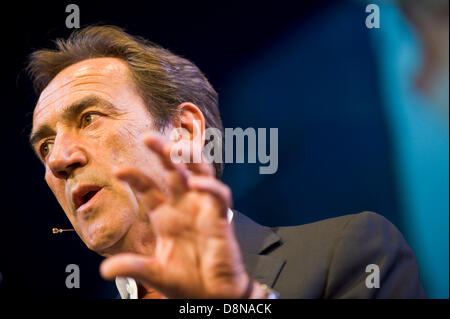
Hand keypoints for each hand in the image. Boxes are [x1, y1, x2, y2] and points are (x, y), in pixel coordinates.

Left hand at [100, 132, 249, 297]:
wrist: (212, 296)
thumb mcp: (155, 273)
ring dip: (190, 158)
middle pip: (174, 171)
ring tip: (178, 145)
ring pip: (199, 173)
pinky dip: (209, 187)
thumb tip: (105, 270)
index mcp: (166, 216)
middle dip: (163, 153)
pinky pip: (217, 195)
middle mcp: (183, 207)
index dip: (135, 177)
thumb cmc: (188, 281)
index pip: (149, 188)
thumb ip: (133, 266)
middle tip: (149, 137)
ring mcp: (202, 209)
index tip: (118, 170)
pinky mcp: (219, 217)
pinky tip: (197, 183)